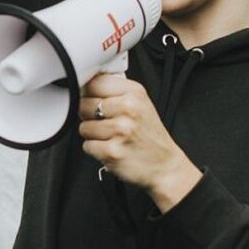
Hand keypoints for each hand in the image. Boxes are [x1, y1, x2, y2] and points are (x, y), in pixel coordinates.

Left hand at [79, 75, 201, 212]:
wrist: (165, 165)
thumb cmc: (149, 135)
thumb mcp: (140, 103)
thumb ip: (115, 91)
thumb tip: (83, 85)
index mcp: (134, 92)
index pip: (93, 83)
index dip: (89, 94)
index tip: (95, 101)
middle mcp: (128, 108)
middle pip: (84, 104)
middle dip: (90, 116)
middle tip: (108, 123)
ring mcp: (120, 130)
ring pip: (83, 127)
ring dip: (93, 135)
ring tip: (112, 137)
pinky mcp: (112, 151)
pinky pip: (87, 146)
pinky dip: (96, 150)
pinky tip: (112, 148)